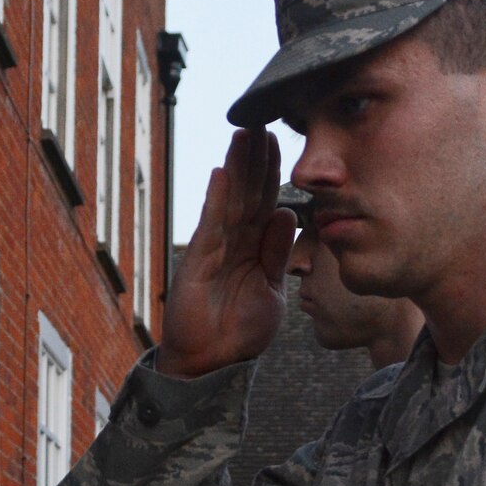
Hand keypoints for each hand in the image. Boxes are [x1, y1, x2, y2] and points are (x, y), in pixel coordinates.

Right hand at [157, 126, 297, 378]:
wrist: (214, 364)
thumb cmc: (241, 332)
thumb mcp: (272, 289)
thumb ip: (278, 253)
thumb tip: (287, 213)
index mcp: (253, 249)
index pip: (264, 202)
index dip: (272, 173)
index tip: (281, 142)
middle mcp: (233, 243)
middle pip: (247, 193)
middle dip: (254, 159)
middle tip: (264, 121)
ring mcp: (214, 250)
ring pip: (230, 201)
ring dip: (237, 168)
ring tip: (244, 134)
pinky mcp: (199, 262)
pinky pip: (210, 226)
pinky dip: (216, 200)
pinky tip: (221, 173)